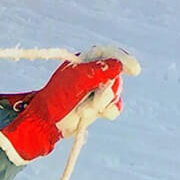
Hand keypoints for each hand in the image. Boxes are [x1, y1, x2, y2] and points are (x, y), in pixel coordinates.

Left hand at [0, 46, 139, 162]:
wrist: (45, 124)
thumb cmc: (55, 100)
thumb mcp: (75, 82)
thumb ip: (97, 71)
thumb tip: (118, 64)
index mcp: (84, 62)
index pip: (109, 55)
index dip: (124, 60)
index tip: (135, 71)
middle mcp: (92, 74)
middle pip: (115, 77)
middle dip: (105, 92)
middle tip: (92, 102)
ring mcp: (95, 90)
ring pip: (115, 93)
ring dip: (101, 104)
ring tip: (82, 111)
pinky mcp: (97, 106)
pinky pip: (115, 107)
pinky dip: (108, 111)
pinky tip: (99, 115)